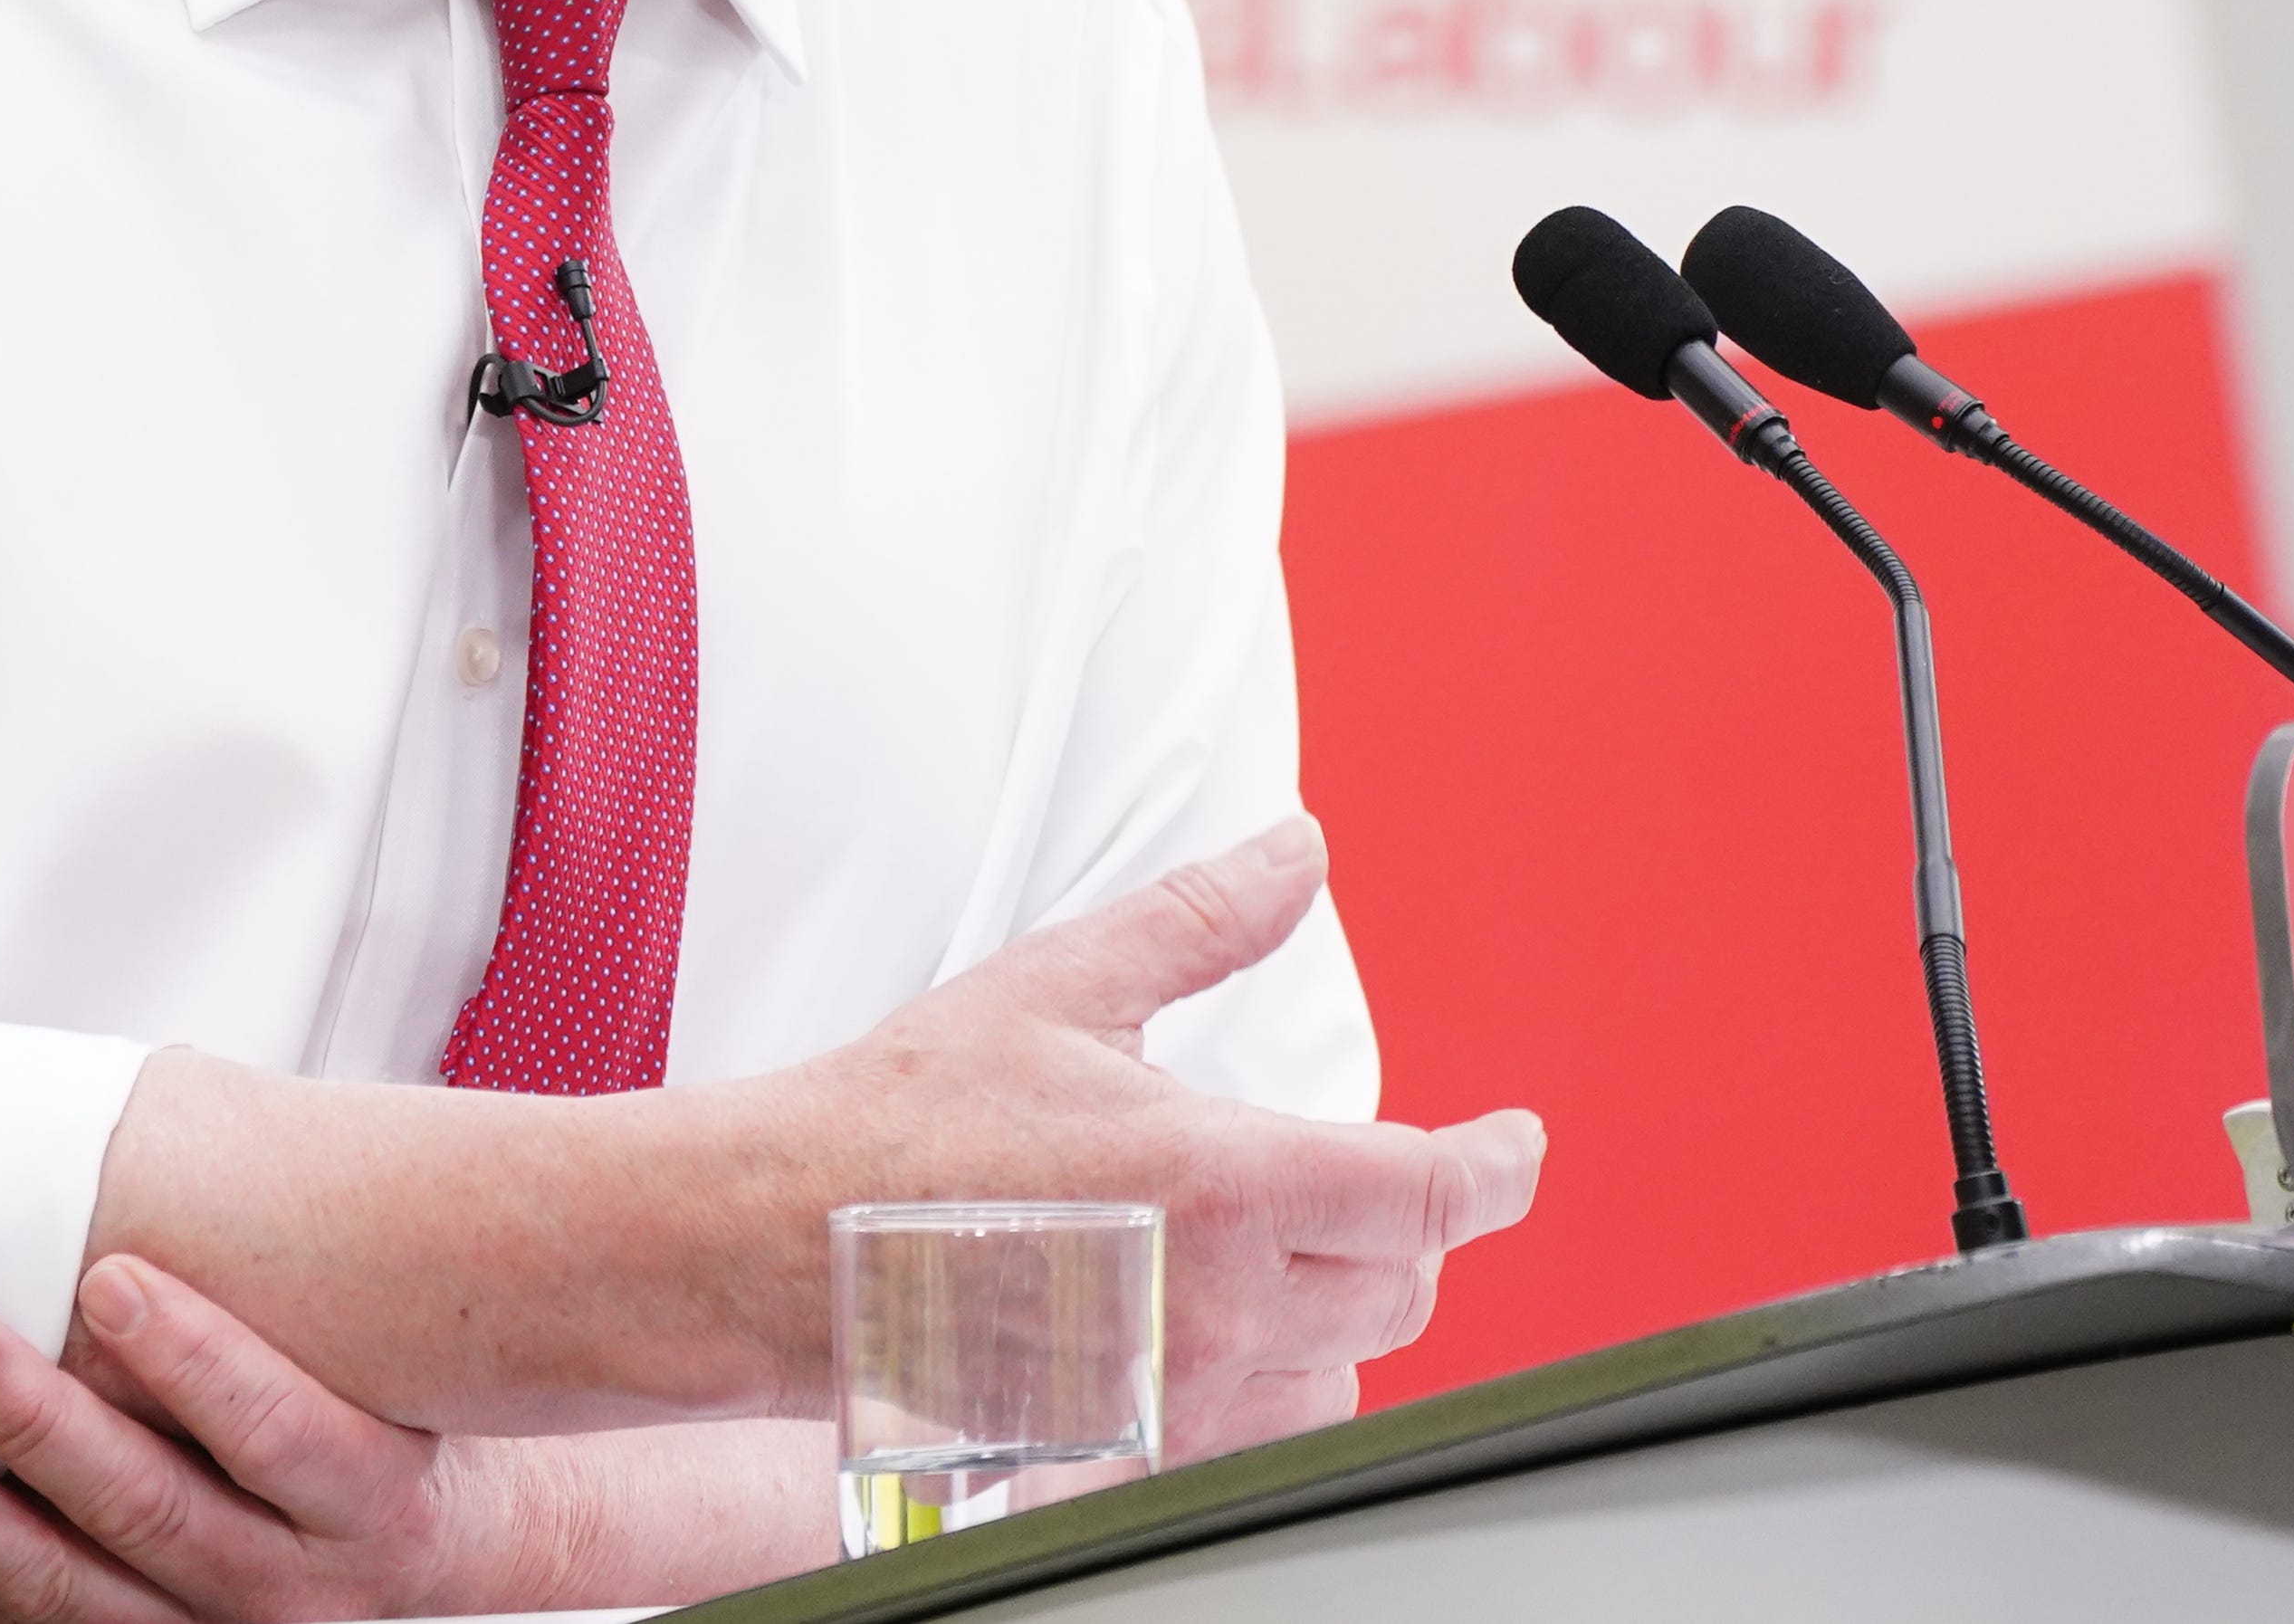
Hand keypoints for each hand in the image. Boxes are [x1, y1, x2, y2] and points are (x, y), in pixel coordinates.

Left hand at [0, 1254, 515, 1621]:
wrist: (424, 1557)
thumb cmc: (398, 1432)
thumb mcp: (398, 1366)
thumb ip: (304, 1299)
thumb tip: (179, 1155)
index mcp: (368, 1500)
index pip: (281, 1432)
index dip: (195, 1359)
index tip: (111, 1278)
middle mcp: (289, 1589)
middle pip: (149, 1510)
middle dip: (33, 1422)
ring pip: (59, 1592)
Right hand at [783, 815, 1545, 1454]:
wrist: (778, 1246)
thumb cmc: (900, 1127)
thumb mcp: (1062, 987)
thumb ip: (1202, 921)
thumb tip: (1295, 855)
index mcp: (1220, 1181)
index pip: (1429, 1193)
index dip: (1499, 1166)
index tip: (1515, 1145)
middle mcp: (1217, 1302)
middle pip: (1405, 1282)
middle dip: (1414, 1222)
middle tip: (1385, 1172)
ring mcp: (1175, 1388)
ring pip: (1346, 1365)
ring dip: (1352, 1302)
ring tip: (1304, 1243)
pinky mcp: (1127, 1439)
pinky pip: (1263, 1426)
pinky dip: (1280, 1372)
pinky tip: (1231, 1318)